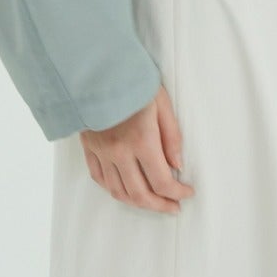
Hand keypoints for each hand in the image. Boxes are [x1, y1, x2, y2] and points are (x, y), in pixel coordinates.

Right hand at [79, 82, 194, 213]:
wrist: (96, 69)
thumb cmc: (133, 81)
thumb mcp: (162, 103)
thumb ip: (172, 137)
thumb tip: (178, 166)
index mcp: (141, 140)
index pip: (162, 181)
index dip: (177, 193)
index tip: (187, 192)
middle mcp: (119, 152)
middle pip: (140, 194)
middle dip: (160, 205)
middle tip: (173, 207)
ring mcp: (101, 152)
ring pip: (118, 192)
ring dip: (138, 202)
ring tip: (153, 202)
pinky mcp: (89, 148)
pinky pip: (100, 179)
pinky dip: (115, 189)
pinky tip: (127, 189)